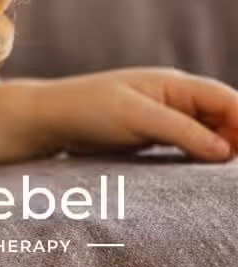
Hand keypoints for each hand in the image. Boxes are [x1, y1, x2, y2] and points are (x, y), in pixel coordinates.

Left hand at [0, 67, 237, 169]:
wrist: (47, 118)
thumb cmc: (87, 109)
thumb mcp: (136, 117)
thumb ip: (182, 131)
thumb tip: (225, 151)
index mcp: (176, 85)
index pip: (229, 102)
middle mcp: (177, 99)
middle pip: (227, 120)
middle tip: (233, 176)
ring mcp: (168, 118)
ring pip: (213, 136)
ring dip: (223, 154)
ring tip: (224, 181)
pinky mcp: (157, 136)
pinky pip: (193, 147)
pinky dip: (203, 160)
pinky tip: (204, 177)